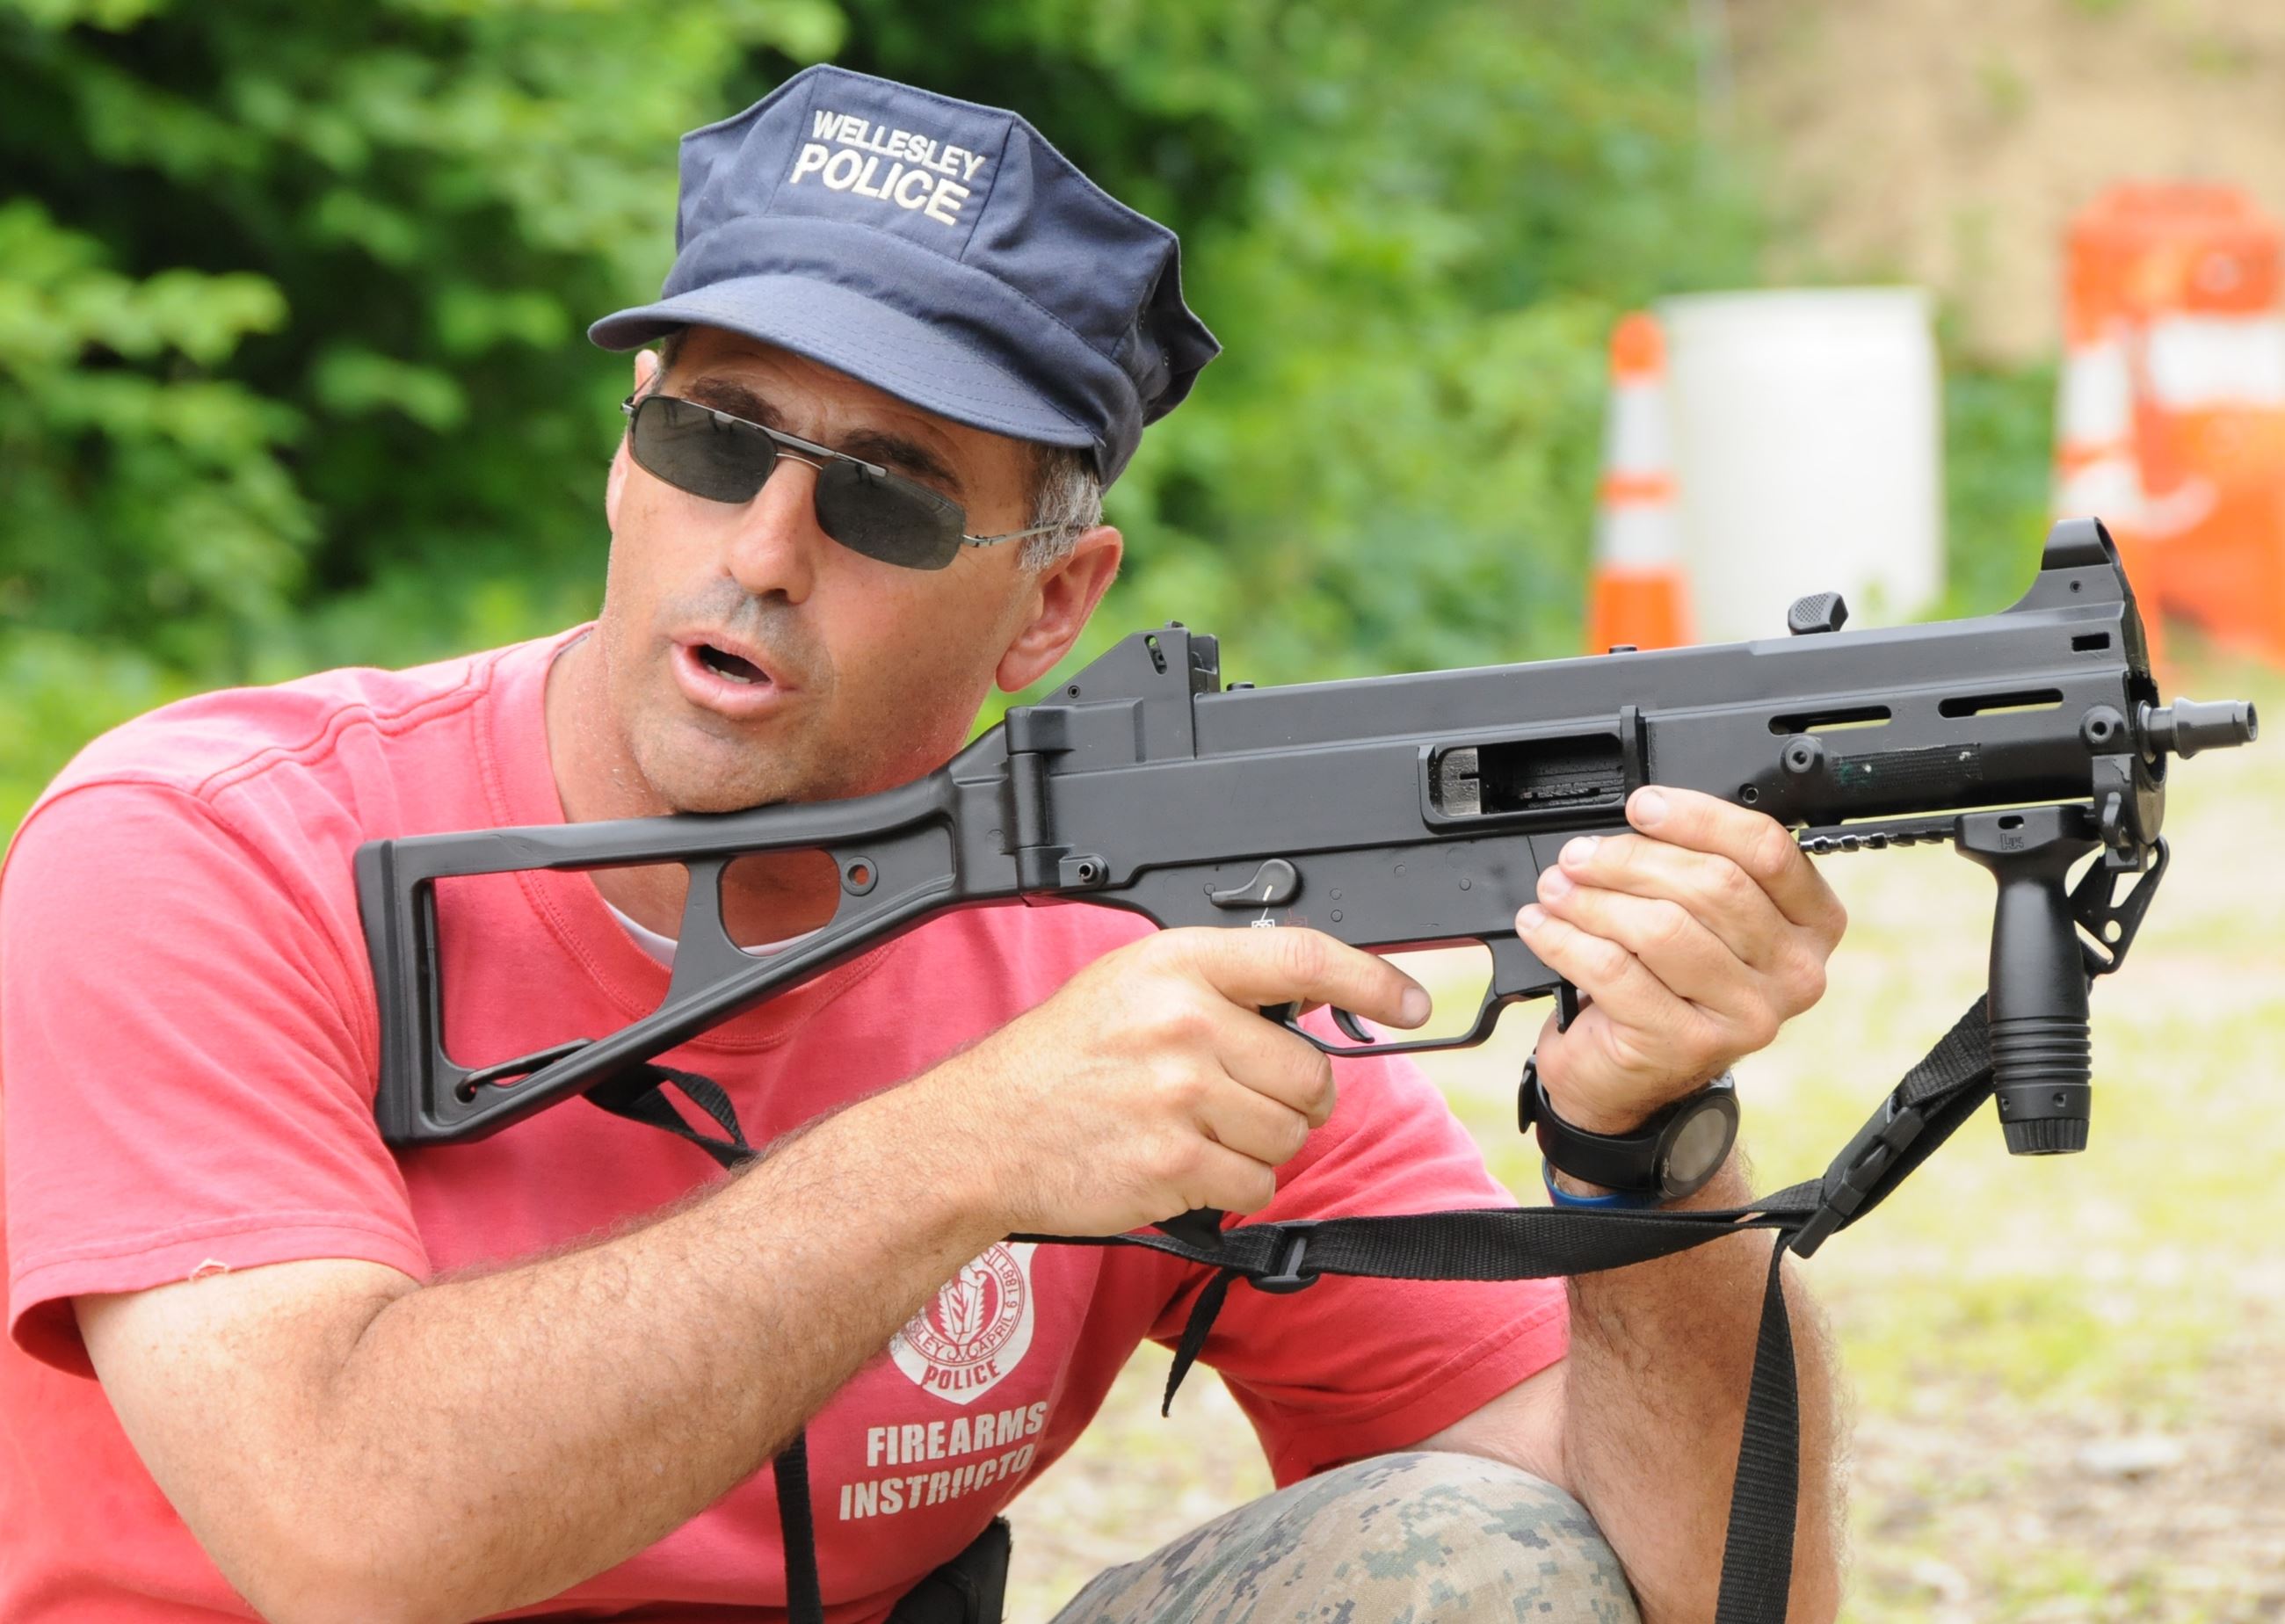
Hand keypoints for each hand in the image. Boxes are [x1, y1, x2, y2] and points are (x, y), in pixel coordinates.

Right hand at [915, 927, 1430, 1236]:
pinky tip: (1181, 1167)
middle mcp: (1184, 1021)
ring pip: (1290, 1134)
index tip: (1411, 1002)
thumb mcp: (1128, 987)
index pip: (1303, 957)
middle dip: (1291, 1099)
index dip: (1374, 979)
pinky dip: (1232, 1187)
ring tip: (1193, 1131)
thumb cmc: (1057, 1063)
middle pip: (1310, 1073)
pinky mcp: (1175, 1164)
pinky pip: (1257, 1184)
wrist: (981, 1135)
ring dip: (1258, 1146)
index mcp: (1177, 964)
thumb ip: (1215, 986)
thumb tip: (1308, 1005)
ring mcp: (1181, 1094)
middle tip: (1234, 1099)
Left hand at [1517, 786, 1846, 1133]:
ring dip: (1593, 900)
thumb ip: (1695, 867)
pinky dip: (1567, 940)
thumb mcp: (1701, 920)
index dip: (1697, 818)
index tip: (1642, 806)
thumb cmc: (1666, 984)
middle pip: (1712, 885)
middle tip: (1578, 856)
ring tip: (1556, 890)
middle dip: (1630, 860)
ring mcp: (1746, 1015)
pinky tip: (1543, 927)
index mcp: (1811, 924)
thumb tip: (1640, 818)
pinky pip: (1616, 972)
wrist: (1631, 1076)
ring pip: (1661, 928)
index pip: (1767, 850)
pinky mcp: (1687, 1044)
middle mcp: (1793, 972)